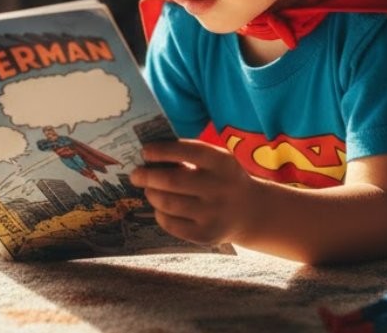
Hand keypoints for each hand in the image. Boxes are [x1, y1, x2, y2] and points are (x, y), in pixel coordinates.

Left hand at [129, 139, 257, 246]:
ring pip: (169, 204)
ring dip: (152, 195)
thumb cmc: (223, 178)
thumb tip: (150, 155)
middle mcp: (220, 187)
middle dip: (147, 176)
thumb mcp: (217, 160)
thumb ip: (190, 155)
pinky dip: (160, 214)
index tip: (145, 152)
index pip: (186, 151)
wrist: (250, 211)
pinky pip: (172, 224)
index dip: (161, 151)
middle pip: (172, 181)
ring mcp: (214, 214)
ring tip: (148, 190)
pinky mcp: (206, 235)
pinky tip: (160, 208)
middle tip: (135, 175)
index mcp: (222, 162)